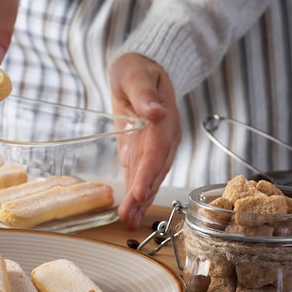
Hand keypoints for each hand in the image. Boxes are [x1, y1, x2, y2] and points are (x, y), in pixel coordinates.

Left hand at [109, 53, 180, 228]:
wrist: (143, 69)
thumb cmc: (139, 70)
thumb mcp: (138, 75)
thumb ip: (145, 95)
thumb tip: (156, 112)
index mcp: (164, 122)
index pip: (157, 151)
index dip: (148, 173)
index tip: (138, 191)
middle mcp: (164, 140)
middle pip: (154, 171)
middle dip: (142, 195)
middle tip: (128, 217)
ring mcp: (154, 149)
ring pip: (149, 179)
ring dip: (139, 201)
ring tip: (127, 221)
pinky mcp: (142, 153)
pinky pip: (140, 176)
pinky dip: (135, 195)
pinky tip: (128, 212)